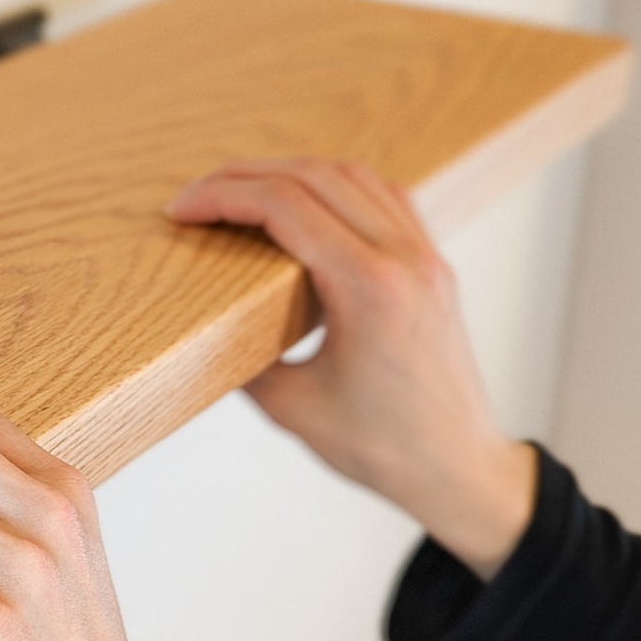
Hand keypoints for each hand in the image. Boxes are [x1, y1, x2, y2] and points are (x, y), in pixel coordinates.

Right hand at [165, 158, 534, 579]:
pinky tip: (304, 204)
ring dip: (289, 173)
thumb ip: (245, 358)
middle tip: (196, 195)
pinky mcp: (433, 264)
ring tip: (241, 192)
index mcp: (370, 289)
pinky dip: (334, 186)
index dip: (223, 197)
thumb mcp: (292, 407)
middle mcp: (404, 259)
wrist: (459, 467)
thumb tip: (207, 324)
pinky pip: (383, 196)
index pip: (285, 207)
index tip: (182, 210)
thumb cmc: (385, 448)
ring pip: (352, 175)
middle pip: (314, 176)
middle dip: (243, 175)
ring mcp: (426, 256)